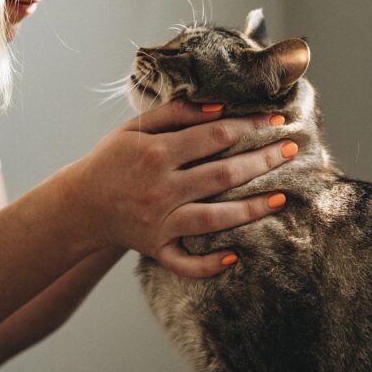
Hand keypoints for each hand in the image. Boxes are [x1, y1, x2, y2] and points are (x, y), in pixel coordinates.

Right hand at [64, 100, 295, 277]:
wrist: (79, 204)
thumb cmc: (112, 160)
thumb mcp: (136, 128)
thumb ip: (176, 113)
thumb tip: (220, 107)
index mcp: (157, 153)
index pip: (215, 135)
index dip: (250, 125)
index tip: (276, 119)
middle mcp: (161, 188)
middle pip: (222, 175)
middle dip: (262, 160)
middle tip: (292, 150)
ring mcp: (160, 222)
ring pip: (213, 219)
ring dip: (250, 209)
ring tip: (281, 198)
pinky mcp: (156, 248)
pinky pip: (185, 263)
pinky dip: (208, 264)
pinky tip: (234, 256)